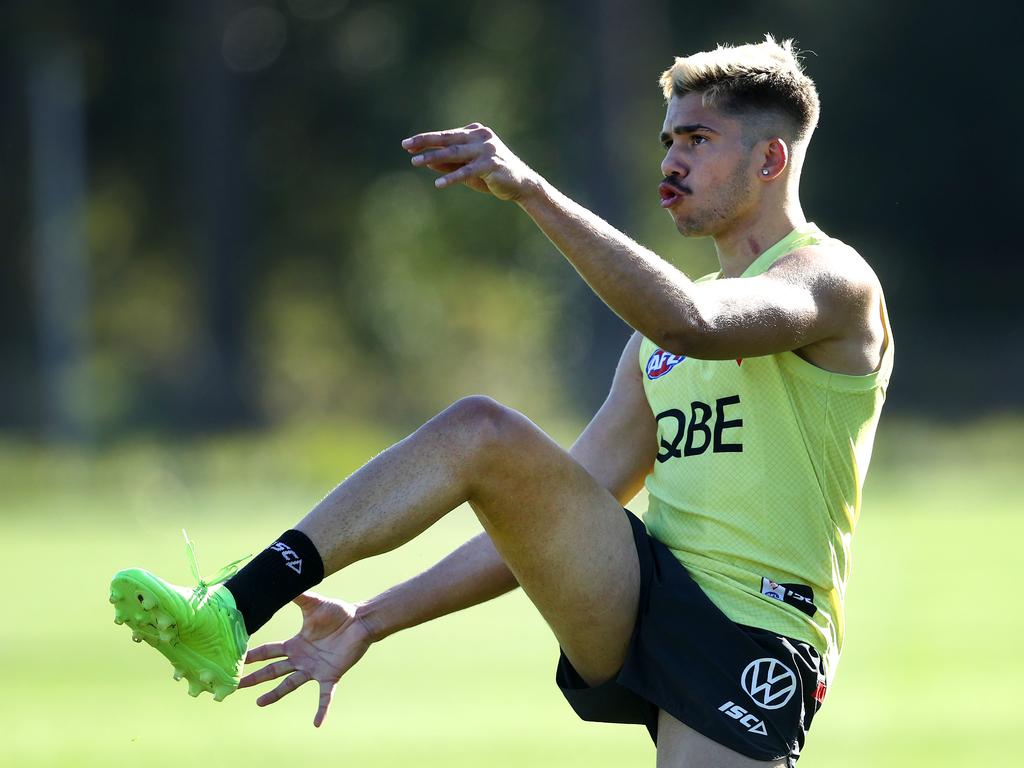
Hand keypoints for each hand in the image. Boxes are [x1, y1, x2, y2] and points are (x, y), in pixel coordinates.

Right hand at [238, 592, 372, 726]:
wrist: (361, 621)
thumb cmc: (338, 613)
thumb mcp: (314, 604)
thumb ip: (298, 597)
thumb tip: (282, 581)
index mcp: (295, 645)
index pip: (269, 652)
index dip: (254, 656)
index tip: (237, 660)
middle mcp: (301, 660)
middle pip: (273, 671)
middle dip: (255, 678)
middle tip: (237, 686)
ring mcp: (314, 669)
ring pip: (290, 685)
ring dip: (275, 694)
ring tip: (260, 703)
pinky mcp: (330, 676)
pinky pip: (325, 696)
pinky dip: (322, 710)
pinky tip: (318, 723)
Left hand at [402, 123, 539, 199]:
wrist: (521, 184)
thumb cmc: (492, 175)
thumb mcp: (467, 168)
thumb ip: (450, 163)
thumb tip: (428, 161)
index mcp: (475, 133)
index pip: (446, 135)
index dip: (426, 139)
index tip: (407, 145)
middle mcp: (481, 137)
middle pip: (448, 139)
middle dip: (426, 143)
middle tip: (407, 147)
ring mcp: (487, 150)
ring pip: (455, 153)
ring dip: (434, 157)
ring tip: (417, 162)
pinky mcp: (492, 164)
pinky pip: (468, 171)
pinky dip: (452, 177)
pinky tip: (438, 183)